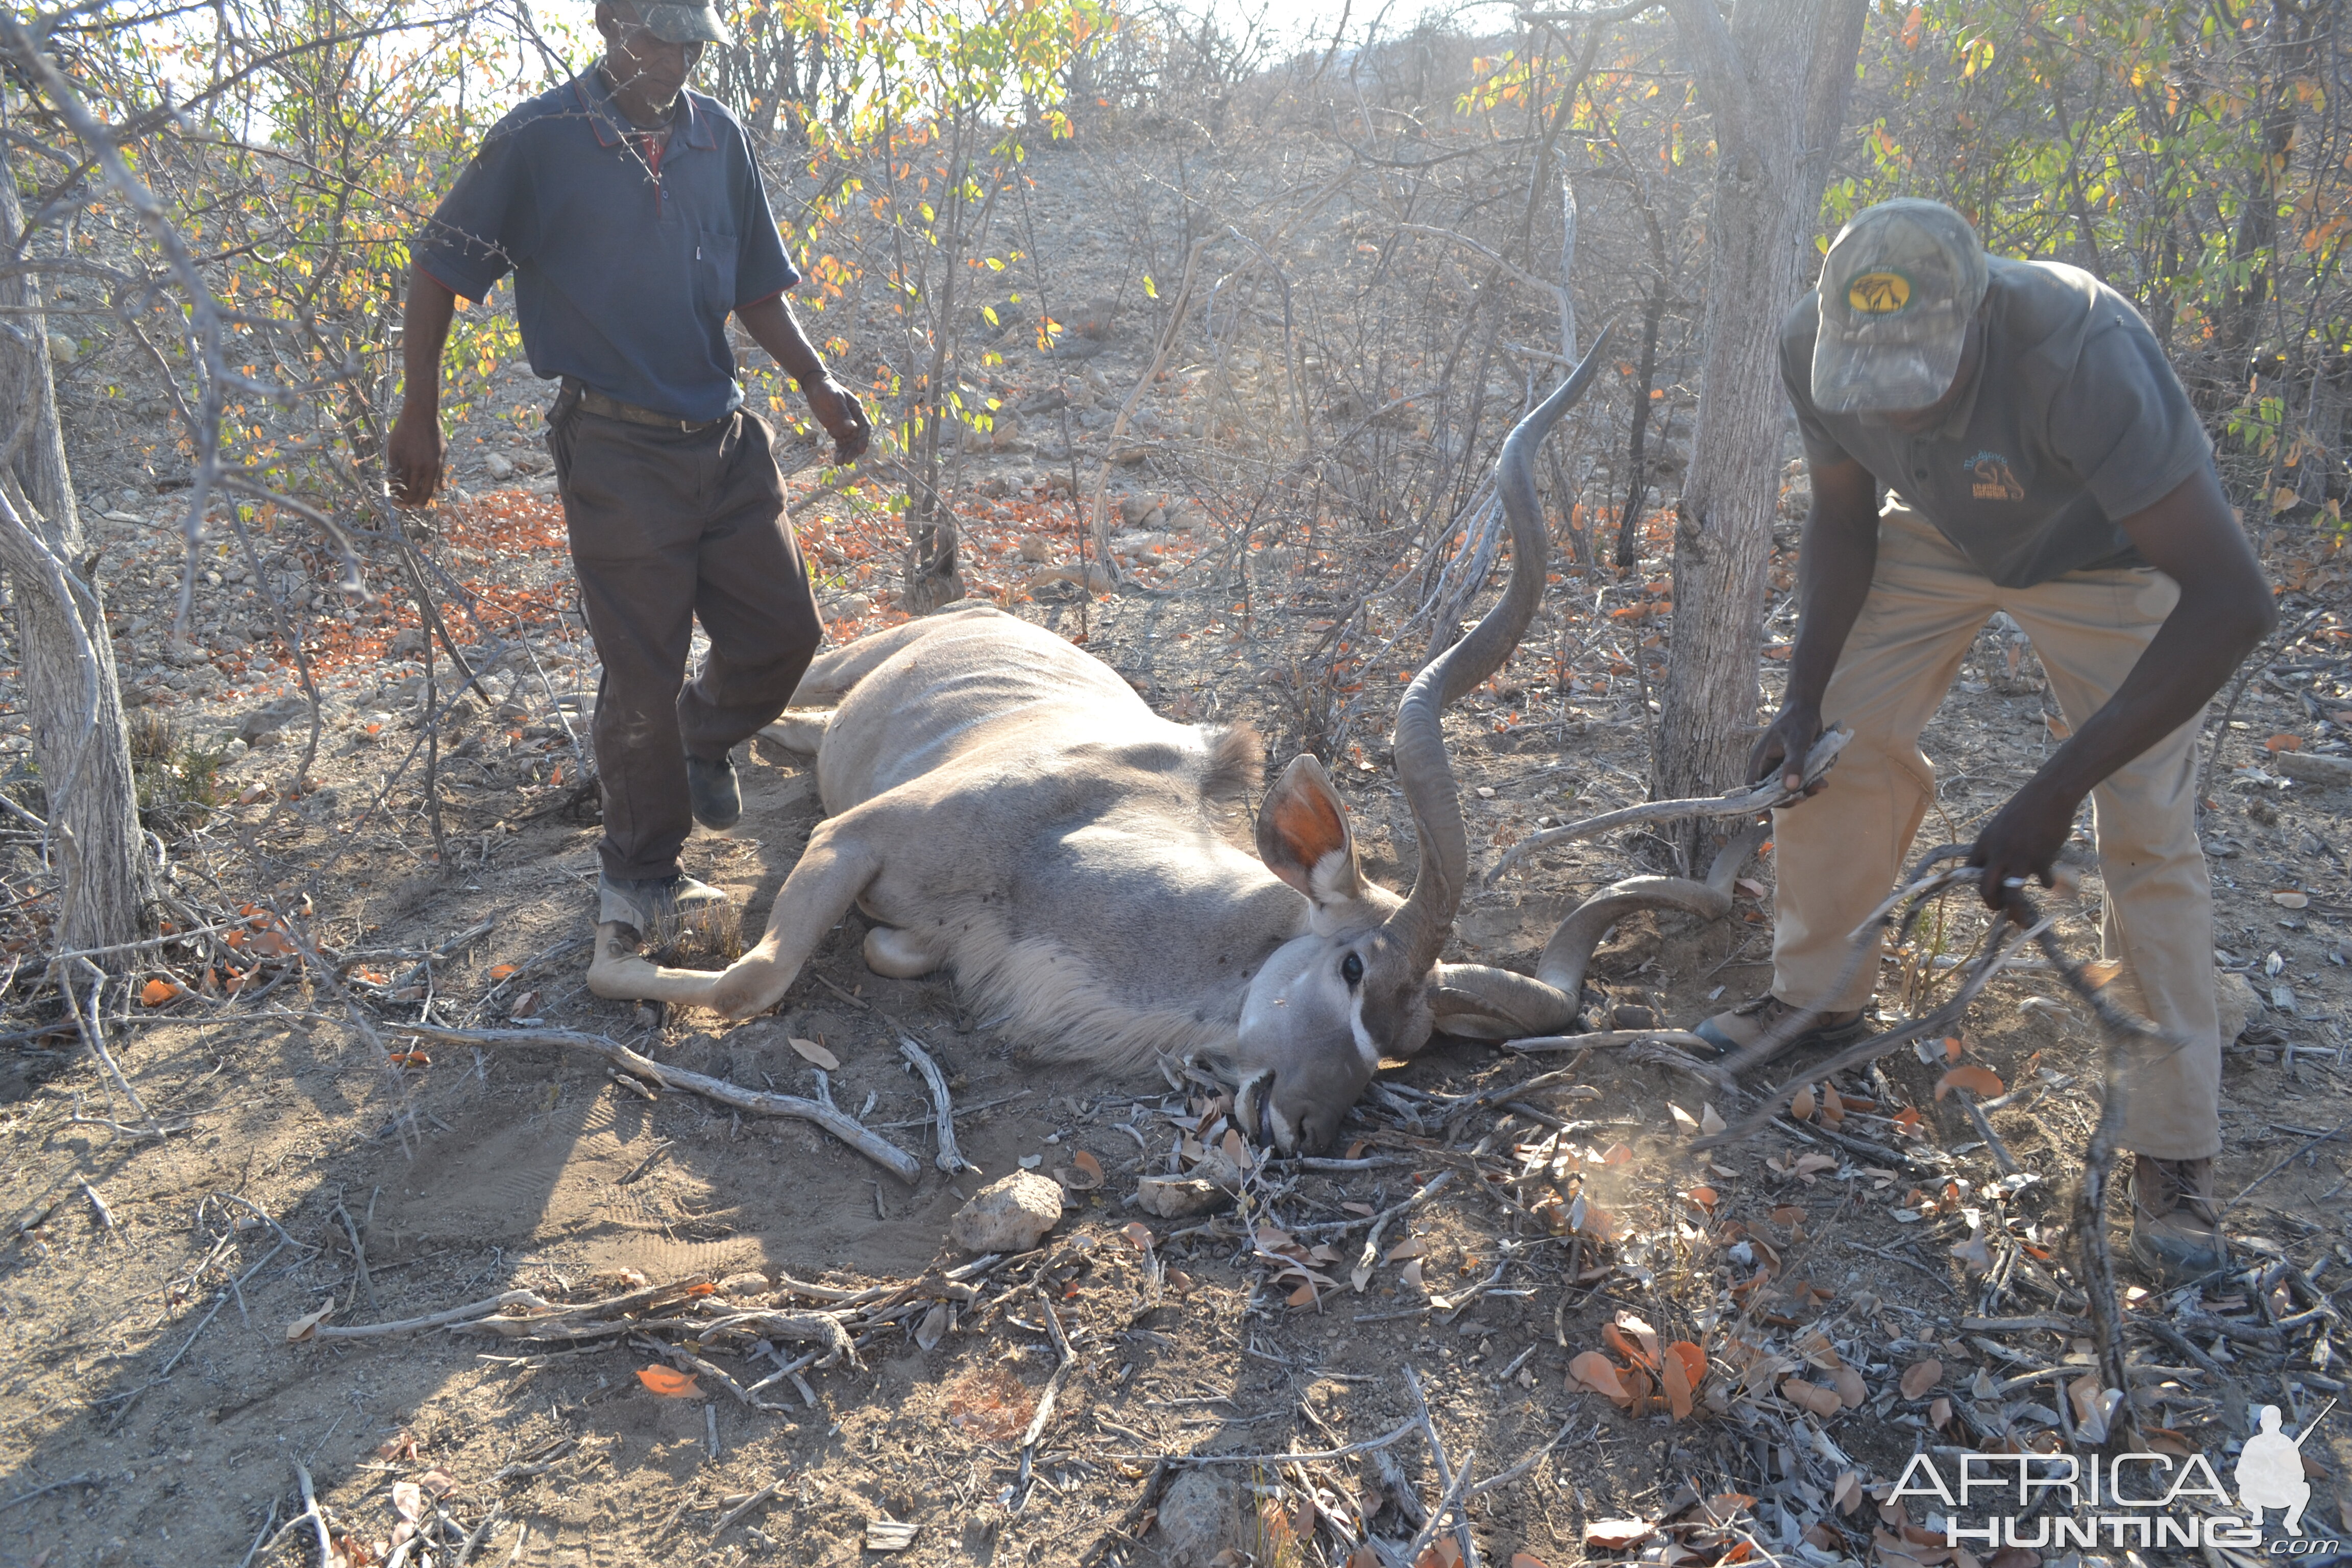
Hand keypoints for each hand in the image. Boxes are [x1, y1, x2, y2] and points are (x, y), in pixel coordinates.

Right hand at [387, 403, 445, 506]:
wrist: (419, 415)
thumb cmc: (433, 434)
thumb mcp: (442, 453)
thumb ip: (441, 473)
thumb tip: (443, 490)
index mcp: (434, 467)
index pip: (427, 492)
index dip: (421, 502)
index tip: (416, 506)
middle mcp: (420, 466)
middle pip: (412, 492)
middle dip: (408, 502)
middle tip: (404, 506)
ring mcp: (407, 460)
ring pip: (401, 484)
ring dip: (397, 494)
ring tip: (396, 498)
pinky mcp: (394, 453)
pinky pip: (391, 472)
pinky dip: (390, 481)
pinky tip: (391, 485)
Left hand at [804, 377, 870, 463]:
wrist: (815, 386)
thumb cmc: (826, 389)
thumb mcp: (834, 399)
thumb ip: (843, 413)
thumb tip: (852, 428)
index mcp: (857, 410)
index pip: (864, 427)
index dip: (864, 439)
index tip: (861, 450)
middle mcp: (854, 420)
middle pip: (857, 438)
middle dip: (853, 450)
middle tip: (848, 460)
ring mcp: (845, 426)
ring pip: (849, 443)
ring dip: (846, 453)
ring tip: (840, 463)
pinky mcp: (836, 430)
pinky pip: (840, 443)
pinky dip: (839, 452)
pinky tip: (836, 460)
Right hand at [1748, 699, 1825, 797]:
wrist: (1806, 708)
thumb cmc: (1796, 721)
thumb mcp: (1795, 742)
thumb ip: (1793, 764)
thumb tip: (1791, 787)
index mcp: (1760, 761)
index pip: (1753, 789)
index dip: (1757, 805)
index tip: (1766, 818)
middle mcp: (1768, 767)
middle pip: (1773, 793)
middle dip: (1789, 799)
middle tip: (1804, 798)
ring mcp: (1781, 768)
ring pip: (1789, 789)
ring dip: (1804, 792)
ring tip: (1821, 786)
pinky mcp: (1794, 767)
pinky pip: (1801, 782)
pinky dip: (1811, 784)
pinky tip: (1823, 782)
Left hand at [1965, 777, 2079, 910]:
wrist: (2048, 795)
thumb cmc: (2026, 808)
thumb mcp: (2000, 826)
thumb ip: (1996, 847)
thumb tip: (1998, 869)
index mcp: (1984, 843)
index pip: (1971, 871)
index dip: (1979, 885)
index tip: (1989, 892)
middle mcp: (1997, 853)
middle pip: (1985, 889)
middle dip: (1991, 904)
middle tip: (1999, 909)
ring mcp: (2018, 858)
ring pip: (2011, 894)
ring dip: (2016, 911)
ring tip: (2021, 920)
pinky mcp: (2040, 860)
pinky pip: (2043, 881)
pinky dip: (2046, 883)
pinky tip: (2048, 881)